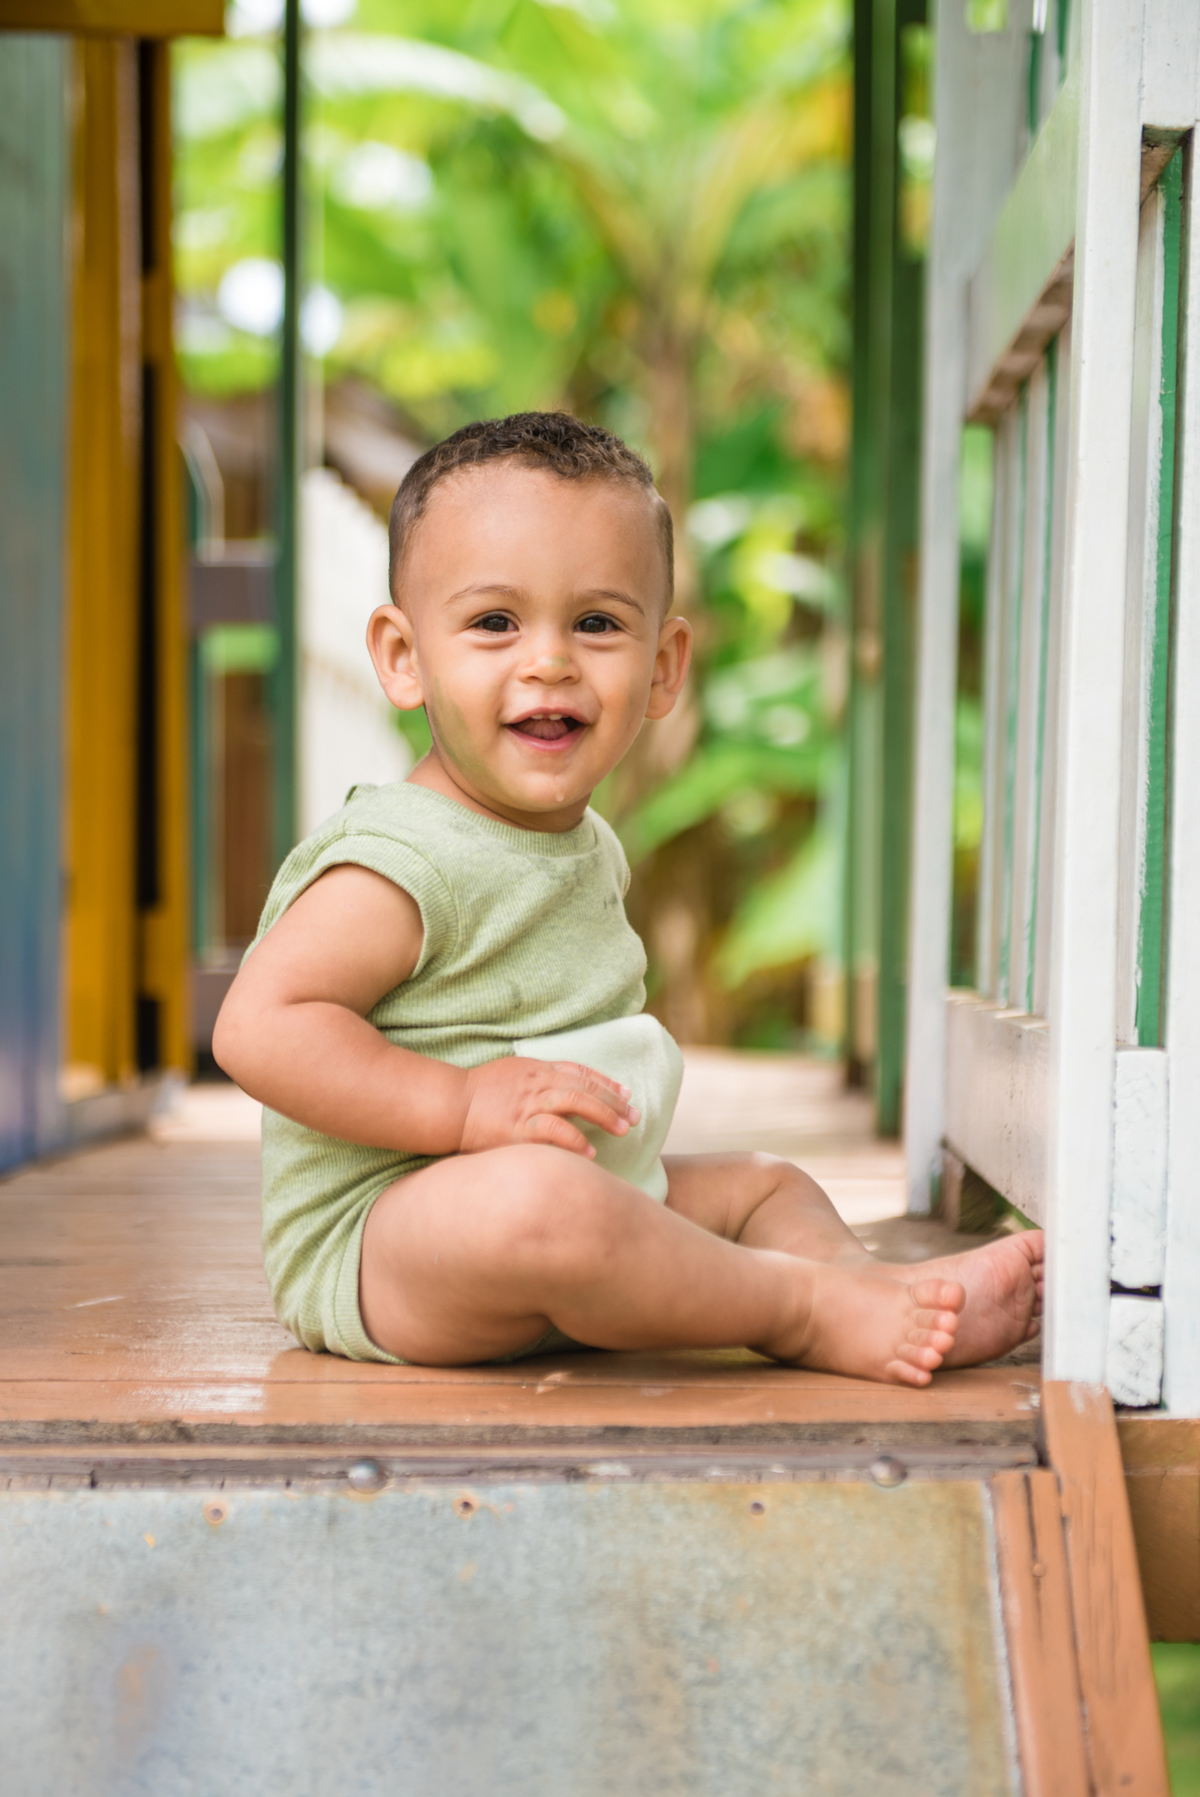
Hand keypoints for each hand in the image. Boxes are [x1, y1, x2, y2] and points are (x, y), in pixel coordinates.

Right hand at [458, 1058, 639, 1157]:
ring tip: (624, 1129)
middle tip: (635, 1115)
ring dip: (603, 1115)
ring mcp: (528, 1105)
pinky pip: (553, 1132)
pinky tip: (591, 1153)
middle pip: (584, 1087)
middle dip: (613, 1101)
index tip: (626, 1094)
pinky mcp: (518, 1129)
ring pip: (575, 1103)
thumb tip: (566, 1087)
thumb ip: (539, 1077)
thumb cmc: (479, 1092)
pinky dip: (575, 1141)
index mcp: (536, 1069)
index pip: (580, 1072)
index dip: (606, 1083)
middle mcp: (537, 1084)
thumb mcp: (513, 1072)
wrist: (451, 1106)